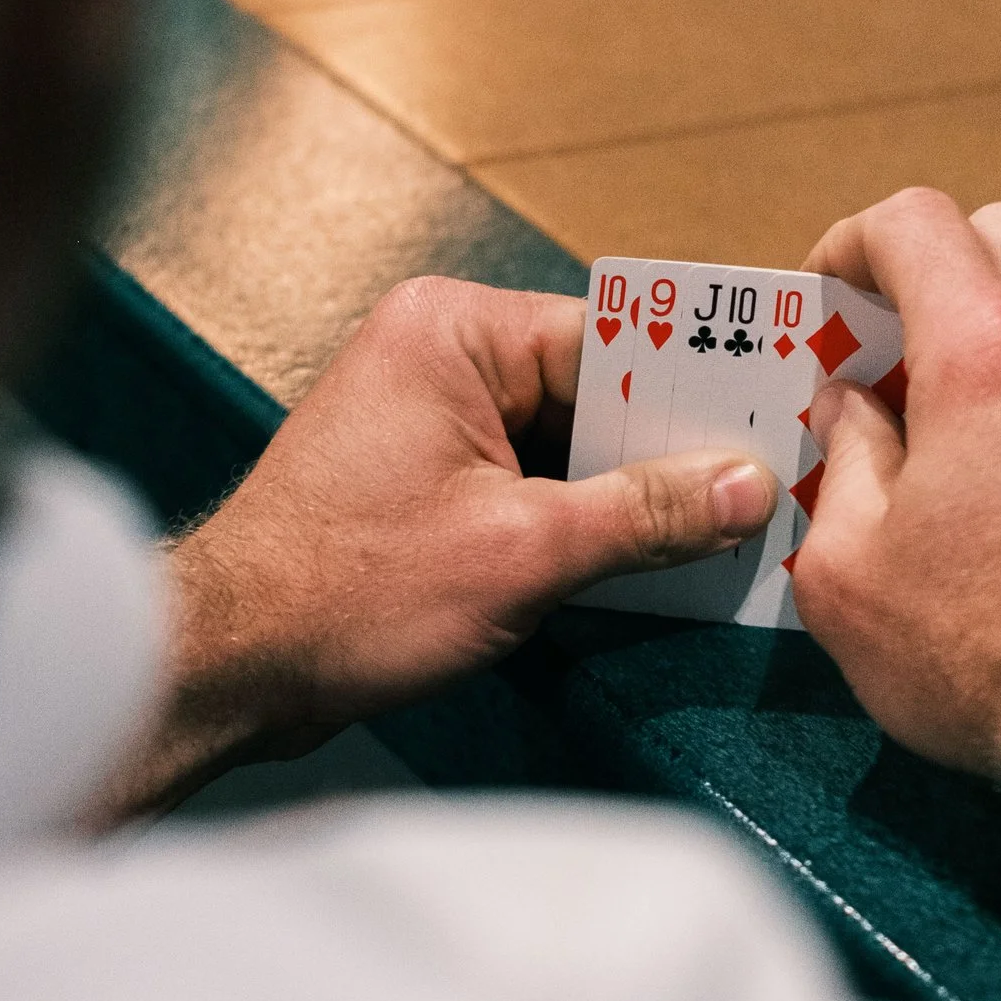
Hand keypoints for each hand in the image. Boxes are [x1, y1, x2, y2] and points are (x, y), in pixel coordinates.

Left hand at [109, 280, 774, 813]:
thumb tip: (746, 486)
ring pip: (568, 441)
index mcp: (453, 332)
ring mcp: (427, 418)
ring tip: (726, 527)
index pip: (612, 339)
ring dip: (631, 491)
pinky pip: (531, 479)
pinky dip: (582, 518)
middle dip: (671, 446)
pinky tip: (649, 558)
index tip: (775, 419)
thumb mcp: (523, 553)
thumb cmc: (342, 594)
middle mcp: (437, 355)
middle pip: (595, 389)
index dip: (695, 388)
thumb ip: (645, 512)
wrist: (224, 668)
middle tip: (768, 486)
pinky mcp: (423, 479)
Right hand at [788, 189, 1000, 780]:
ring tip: (971, 448)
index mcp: (991, 354)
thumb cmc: (978, 656)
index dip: (854, 240)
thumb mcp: (849, 569)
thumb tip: (853, 405)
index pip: (917, 221)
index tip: (830, 296)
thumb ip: (840, 459)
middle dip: (940, 265)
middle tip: (894, 347)